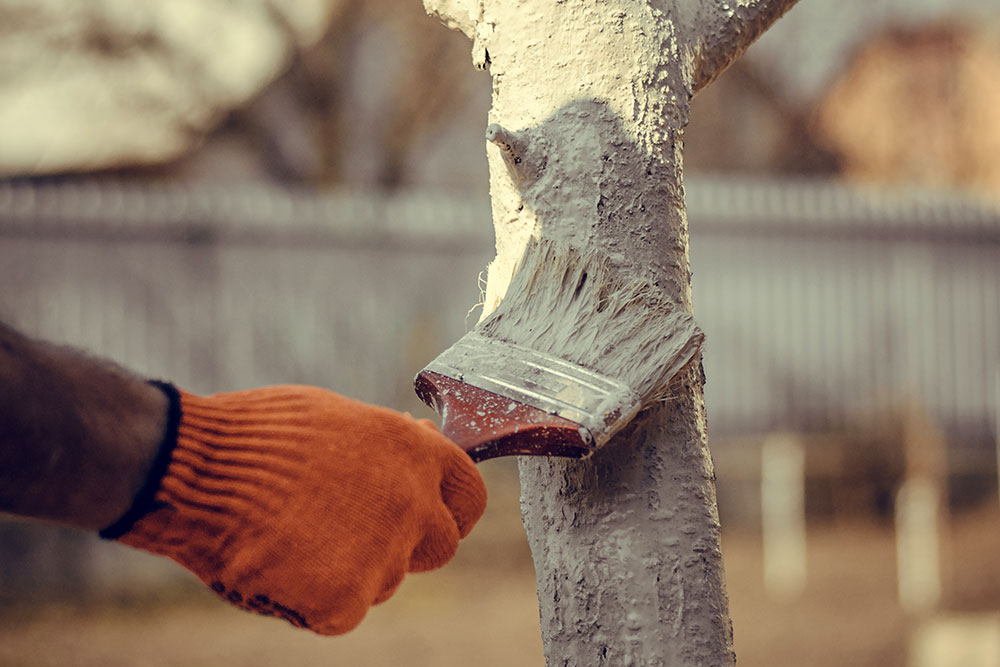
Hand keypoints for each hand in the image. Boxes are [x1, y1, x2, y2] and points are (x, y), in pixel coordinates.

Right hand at [103, 384, 486, 634]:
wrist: (195, 471)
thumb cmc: (258, 436)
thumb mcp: (339, 418)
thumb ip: (389, 444)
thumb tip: (420, 444)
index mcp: (416, 453)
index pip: (470, 494)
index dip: (452, 507)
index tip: (434, 512)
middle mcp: (413, 505)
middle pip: (440, 546)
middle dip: (407, 543)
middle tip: (353, 530)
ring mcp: (383, 556)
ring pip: (384, 579)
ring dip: (351, 567)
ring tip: (291, 532)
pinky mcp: (345, 601)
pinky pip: (341, 609)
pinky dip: (313, 597)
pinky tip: (277, 562)